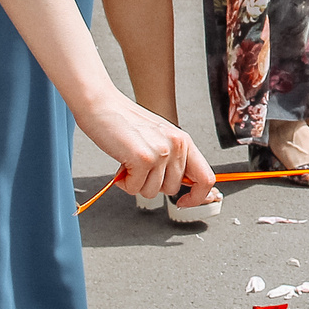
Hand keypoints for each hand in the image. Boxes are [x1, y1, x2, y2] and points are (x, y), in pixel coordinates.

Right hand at [73, 94, 217, 204]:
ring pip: (152, 192)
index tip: (185, 202)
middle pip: (173, 189)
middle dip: (152, 184)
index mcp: (184, 141)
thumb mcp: (159, 139)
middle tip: (139, 167)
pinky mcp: (143, 158)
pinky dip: (124, 182)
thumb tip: (184, 186)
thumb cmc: (126, 124)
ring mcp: (162, 152)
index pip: (206, 178)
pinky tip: (122, 164)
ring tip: (129, 163)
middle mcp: (177, 145)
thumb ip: (173, 160)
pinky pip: (135, 188)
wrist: (102, 106)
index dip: (198, 197)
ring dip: (137, 183)